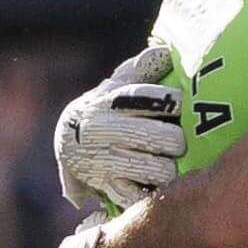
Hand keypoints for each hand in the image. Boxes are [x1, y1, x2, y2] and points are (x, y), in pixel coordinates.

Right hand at [52, 40, 184, 211]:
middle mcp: (105, 130)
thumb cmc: (106, 108)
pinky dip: (152, 195)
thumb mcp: (117, 84)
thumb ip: (142, 68)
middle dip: (177, 141)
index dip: (174, 101)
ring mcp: (105, 161)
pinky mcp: (107, 188)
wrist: (67, 144)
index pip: (152, 98)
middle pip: (164, 138)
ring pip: (159, 170)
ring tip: (169, 164)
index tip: (180, 105)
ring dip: (170, 170)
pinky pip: (141, 197)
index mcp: (111, 100)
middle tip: (178, 142)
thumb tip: (168, 50)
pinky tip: (155, 187)